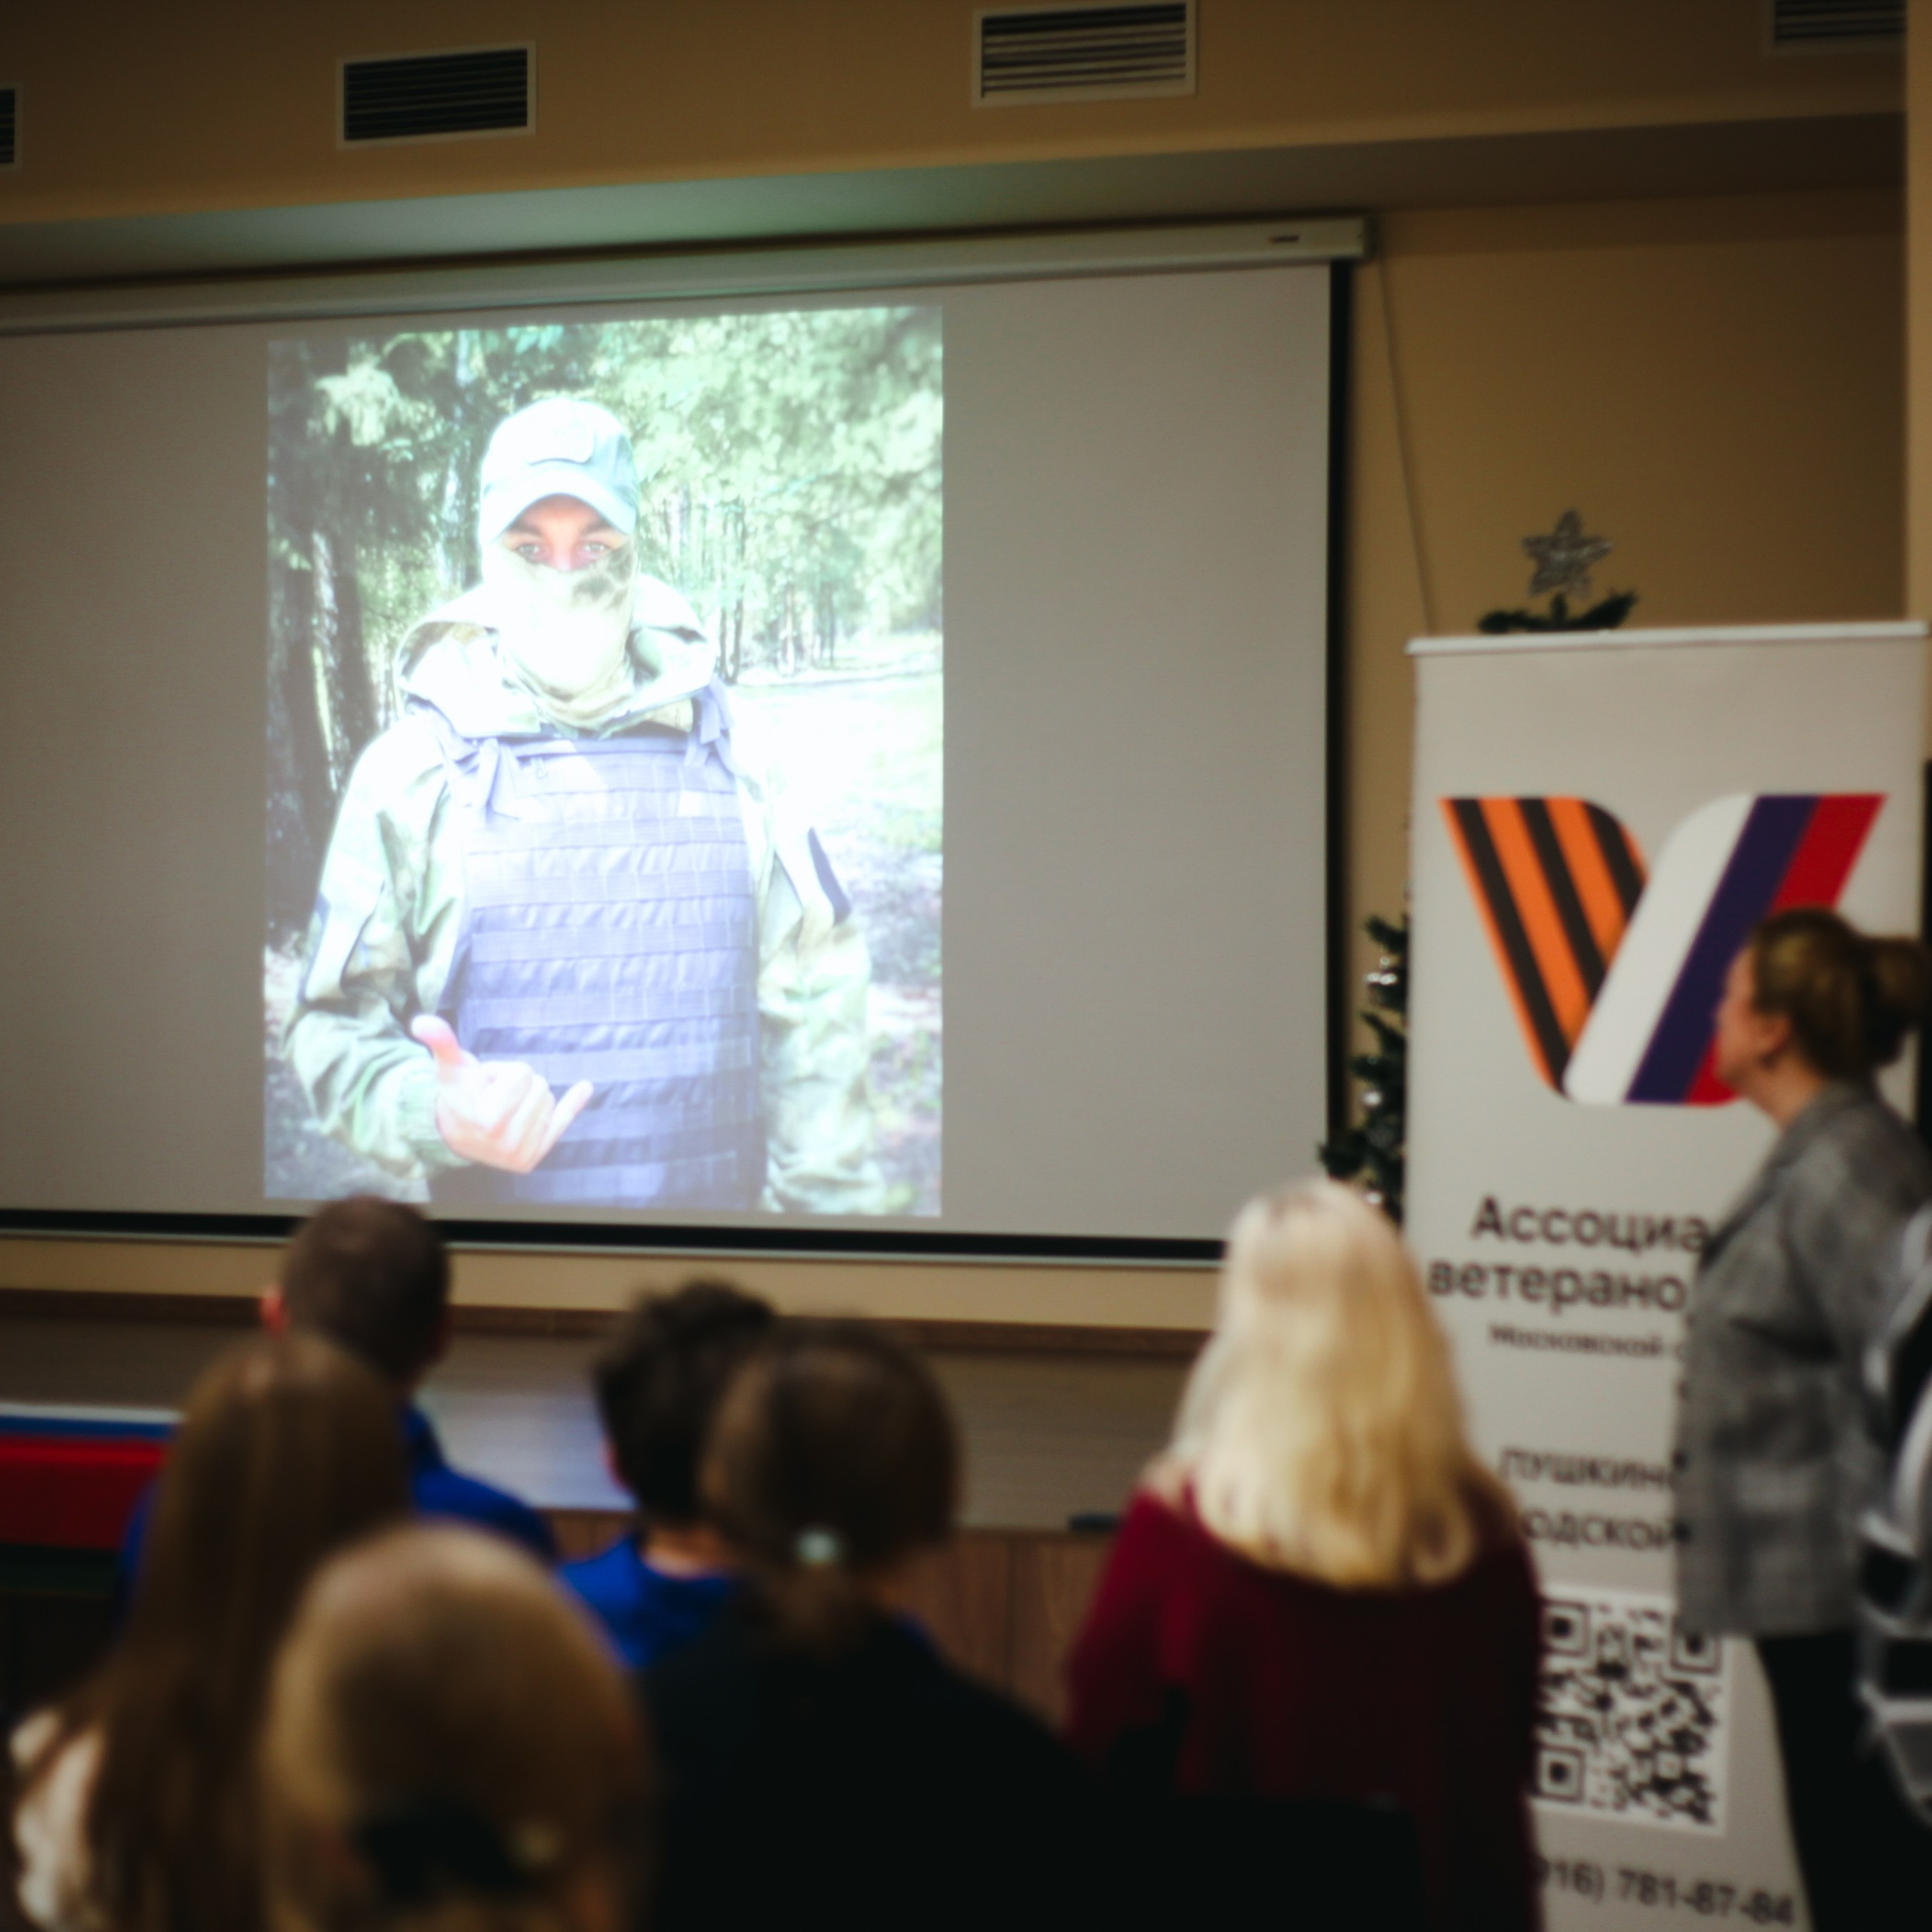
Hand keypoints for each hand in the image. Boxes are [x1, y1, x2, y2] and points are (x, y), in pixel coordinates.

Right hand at [409, 1016, 593, 1173]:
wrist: (452, 1133)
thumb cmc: (457, 1094)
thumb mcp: (450, 1068)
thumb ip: (441, 1043)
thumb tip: (423, 1022)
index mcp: (489, 1119)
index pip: (523, 1073)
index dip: (503, 1072)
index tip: (485, 1085)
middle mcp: (507, 1141)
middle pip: (540, 1086)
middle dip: (517, 1085)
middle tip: (493, 1097)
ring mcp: (521, 1154)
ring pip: (548, 1100)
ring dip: (527, 1098)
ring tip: (501, 1108)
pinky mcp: (532, 1158)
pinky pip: (562, 1123)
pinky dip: (573, 1104)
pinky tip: (585, 1087)